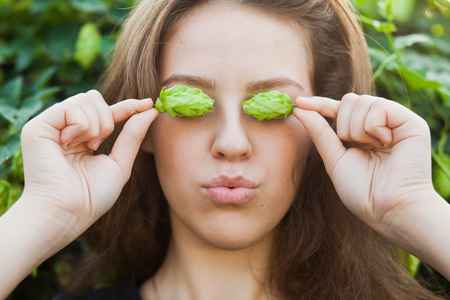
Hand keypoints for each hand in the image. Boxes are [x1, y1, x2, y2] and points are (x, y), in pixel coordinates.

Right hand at [20, 90, 157, 238]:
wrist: (68, 212)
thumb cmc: (92, 196)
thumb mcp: (120, 163)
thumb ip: (133, 136)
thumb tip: (151, 110)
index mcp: (82, 139)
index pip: (107, 113)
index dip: (128, 107)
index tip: (149, 103)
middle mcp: (65, 129)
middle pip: (95, 99)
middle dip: (107, 120)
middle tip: (98, 145)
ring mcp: (51, 126)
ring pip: (86, 99)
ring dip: (96, 126)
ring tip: (86, 147)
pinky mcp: (38, 126)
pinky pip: (71, 107)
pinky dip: (81, 125)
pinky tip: (71, 143)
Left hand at [293, 93, 435, 238]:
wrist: (389, 209)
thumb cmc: (363, 192)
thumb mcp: (334, 159)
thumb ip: (319, 133)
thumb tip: (300, 109)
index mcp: (363, 134)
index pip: (339, 110)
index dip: (320, 104)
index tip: (300, 102)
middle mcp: (381, 124)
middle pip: (349, 100)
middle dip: (343, 125)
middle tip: (356, 146)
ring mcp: (396, 122)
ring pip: (362, 101)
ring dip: (357, 129)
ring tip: (373, 148)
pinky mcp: (411, 122)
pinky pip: (379, 106)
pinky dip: (373, 126)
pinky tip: (385, 144)